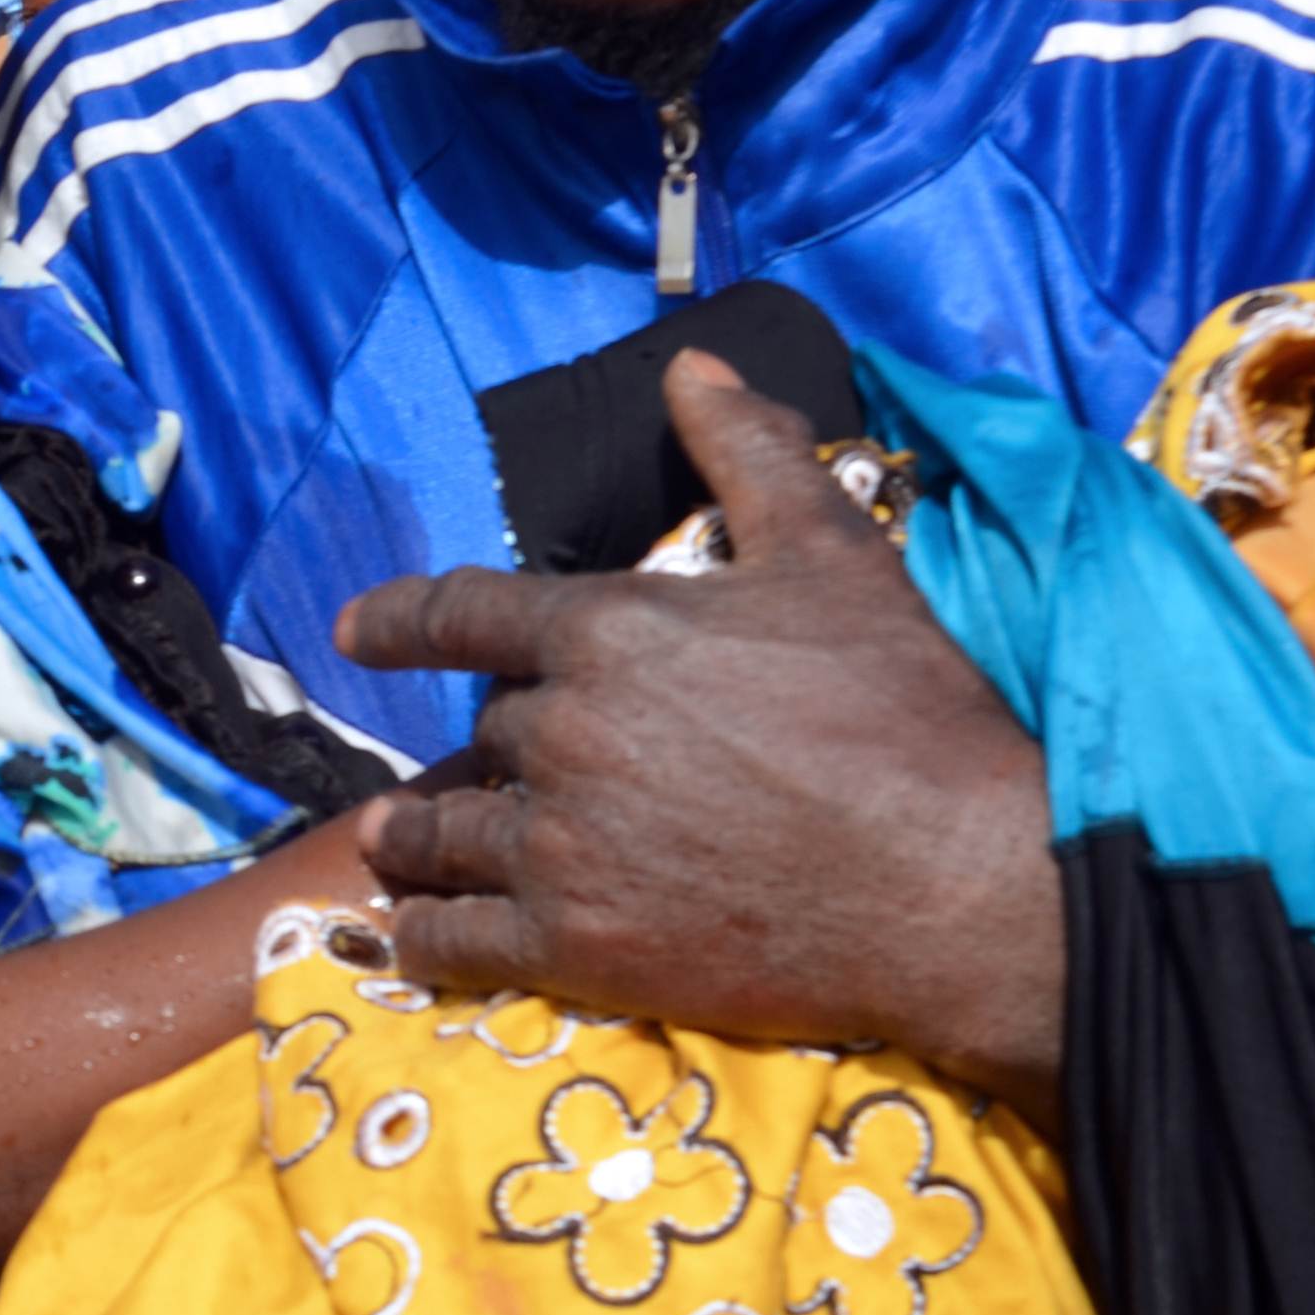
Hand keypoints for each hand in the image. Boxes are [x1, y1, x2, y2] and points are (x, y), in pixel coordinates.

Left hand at [335, 351, 1064, 1121]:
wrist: (955, 879)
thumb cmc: (902, 708)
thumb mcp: (833, 553)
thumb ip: (748, 453)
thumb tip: (695, 367)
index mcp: (609, 631)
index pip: (464, 613)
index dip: (402, 619)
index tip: (359, 629)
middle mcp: (564, 734)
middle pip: (487, 729)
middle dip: (497, 738)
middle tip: (502, 759)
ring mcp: (562, 849)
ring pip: (442, 834)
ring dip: (418, 833)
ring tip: (403, 839)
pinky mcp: (579, 948)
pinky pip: (453, 940)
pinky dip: (425, 932)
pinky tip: (421, 930)